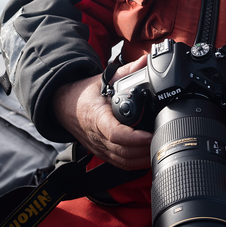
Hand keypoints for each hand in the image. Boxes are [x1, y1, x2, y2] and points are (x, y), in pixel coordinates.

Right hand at [52, 55, 151, 169]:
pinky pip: (119, 164)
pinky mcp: (102, 154)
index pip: (115, 133)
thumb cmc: (84, 95)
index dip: (134, 138)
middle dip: (144, 149)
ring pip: (123, 161)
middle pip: (123, 152)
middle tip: (162, 139)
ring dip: (142, 159)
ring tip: (158, 148)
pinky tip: (148, 156)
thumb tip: (144, 61)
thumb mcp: (104, 79)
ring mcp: (99, 147)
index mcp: (97, 117)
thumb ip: (126, 71)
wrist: (63, 107)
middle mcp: (97, 136)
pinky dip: (135, 164)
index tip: (150, 134)